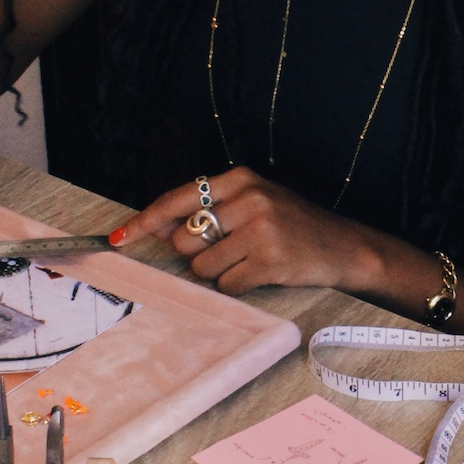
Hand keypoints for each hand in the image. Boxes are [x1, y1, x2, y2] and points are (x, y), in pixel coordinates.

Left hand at [110, 166, 386, 295]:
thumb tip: (157, 228)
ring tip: (251, 260)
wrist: (344, 246)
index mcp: (240, 178)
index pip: (178, 199)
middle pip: (185, 239)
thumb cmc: (293, 225)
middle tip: (229, 251)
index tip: (119, 238)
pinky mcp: (270, 260)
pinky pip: (227, 284)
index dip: (145, 221)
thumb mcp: (255, 202)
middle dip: (197, 254)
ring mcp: (261, 230)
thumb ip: (211, 209)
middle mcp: (249, 199)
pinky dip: (238, 285)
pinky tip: (262, 273)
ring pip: (203, 266)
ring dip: (219, 271)